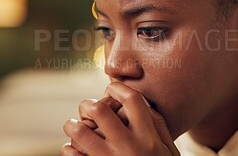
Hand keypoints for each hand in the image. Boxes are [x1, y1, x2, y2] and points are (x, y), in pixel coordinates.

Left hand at [62, 82, 179, 155]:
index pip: (132, 101)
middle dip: (89, 103)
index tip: (111, 89)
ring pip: (80, 131)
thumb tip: (142, 103)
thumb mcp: (169, 150)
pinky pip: (71, 154)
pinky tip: (74, 148)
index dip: (118, 88)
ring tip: (75, 126)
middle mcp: (128, 147)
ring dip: (73, 125)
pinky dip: (68, 148)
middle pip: (100, 110)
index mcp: (148, 138)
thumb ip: (158, 126)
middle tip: (88, 108)